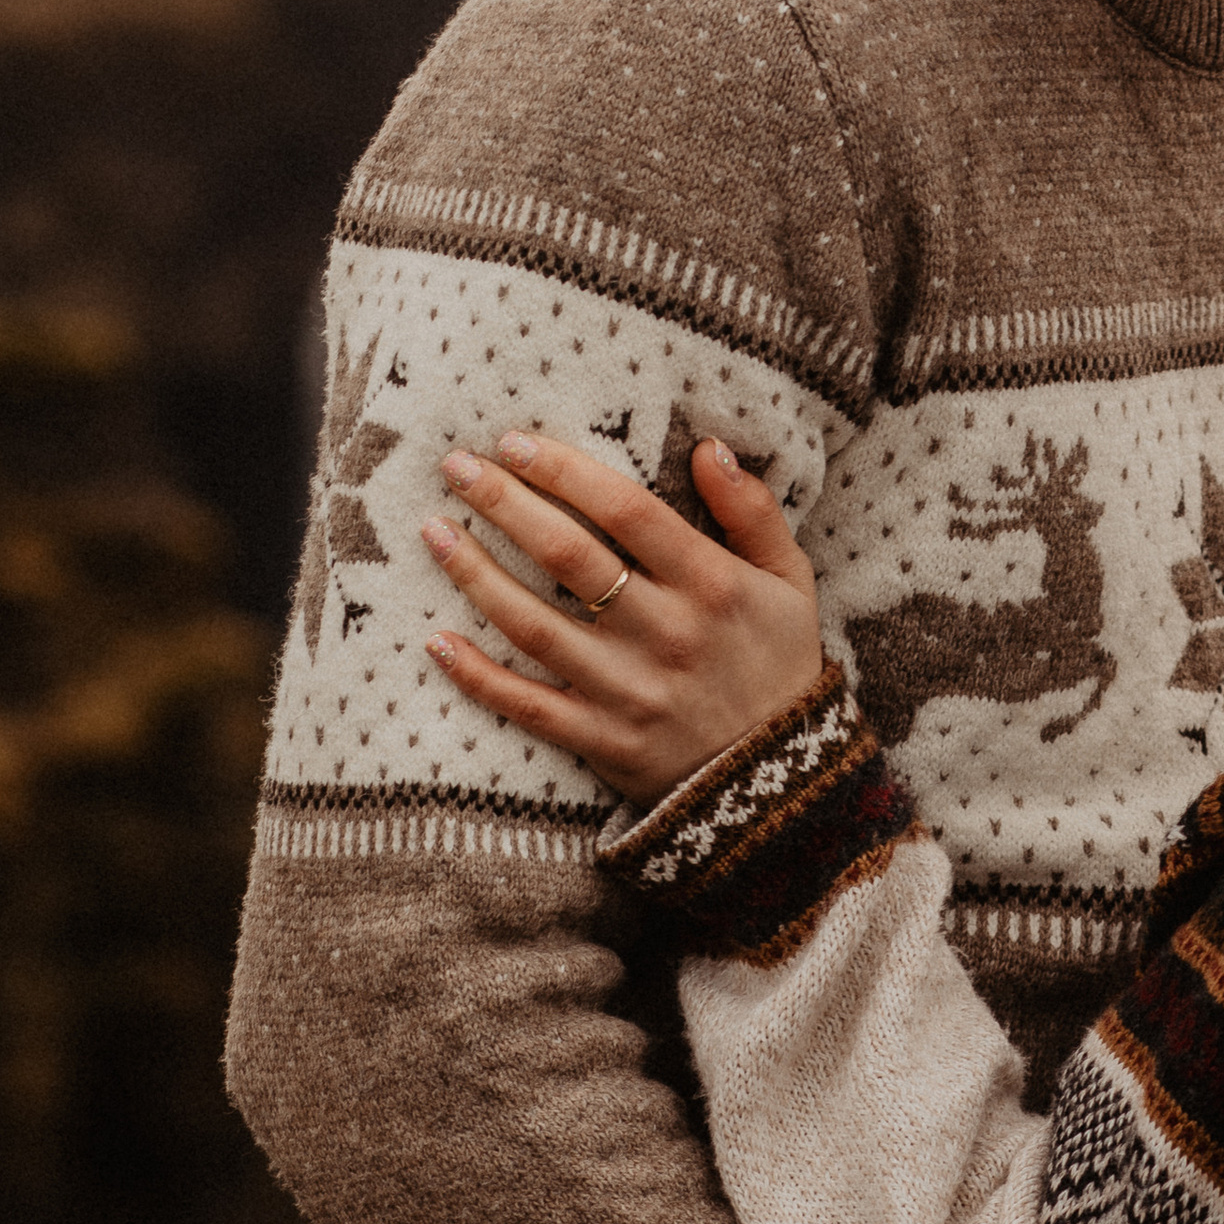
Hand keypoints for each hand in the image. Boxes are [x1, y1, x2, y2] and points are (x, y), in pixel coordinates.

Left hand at [420, 432, 824, 807]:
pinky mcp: (602, 740)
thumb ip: (753, 511)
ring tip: (433, 531)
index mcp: (712, 585)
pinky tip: (435, 640)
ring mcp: (628, 691)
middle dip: (505, 504)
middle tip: (457, 467)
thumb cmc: (778, 663)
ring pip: (534, 625)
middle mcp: (666, 634)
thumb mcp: (790, 580)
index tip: (514, 442)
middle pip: (569, 557)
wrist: (781, 780)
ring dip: (476, 575)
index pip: (627, 512)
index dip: (566, 472)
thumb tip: (708, 447)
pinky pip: (528, 707)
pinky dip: (478, 676)